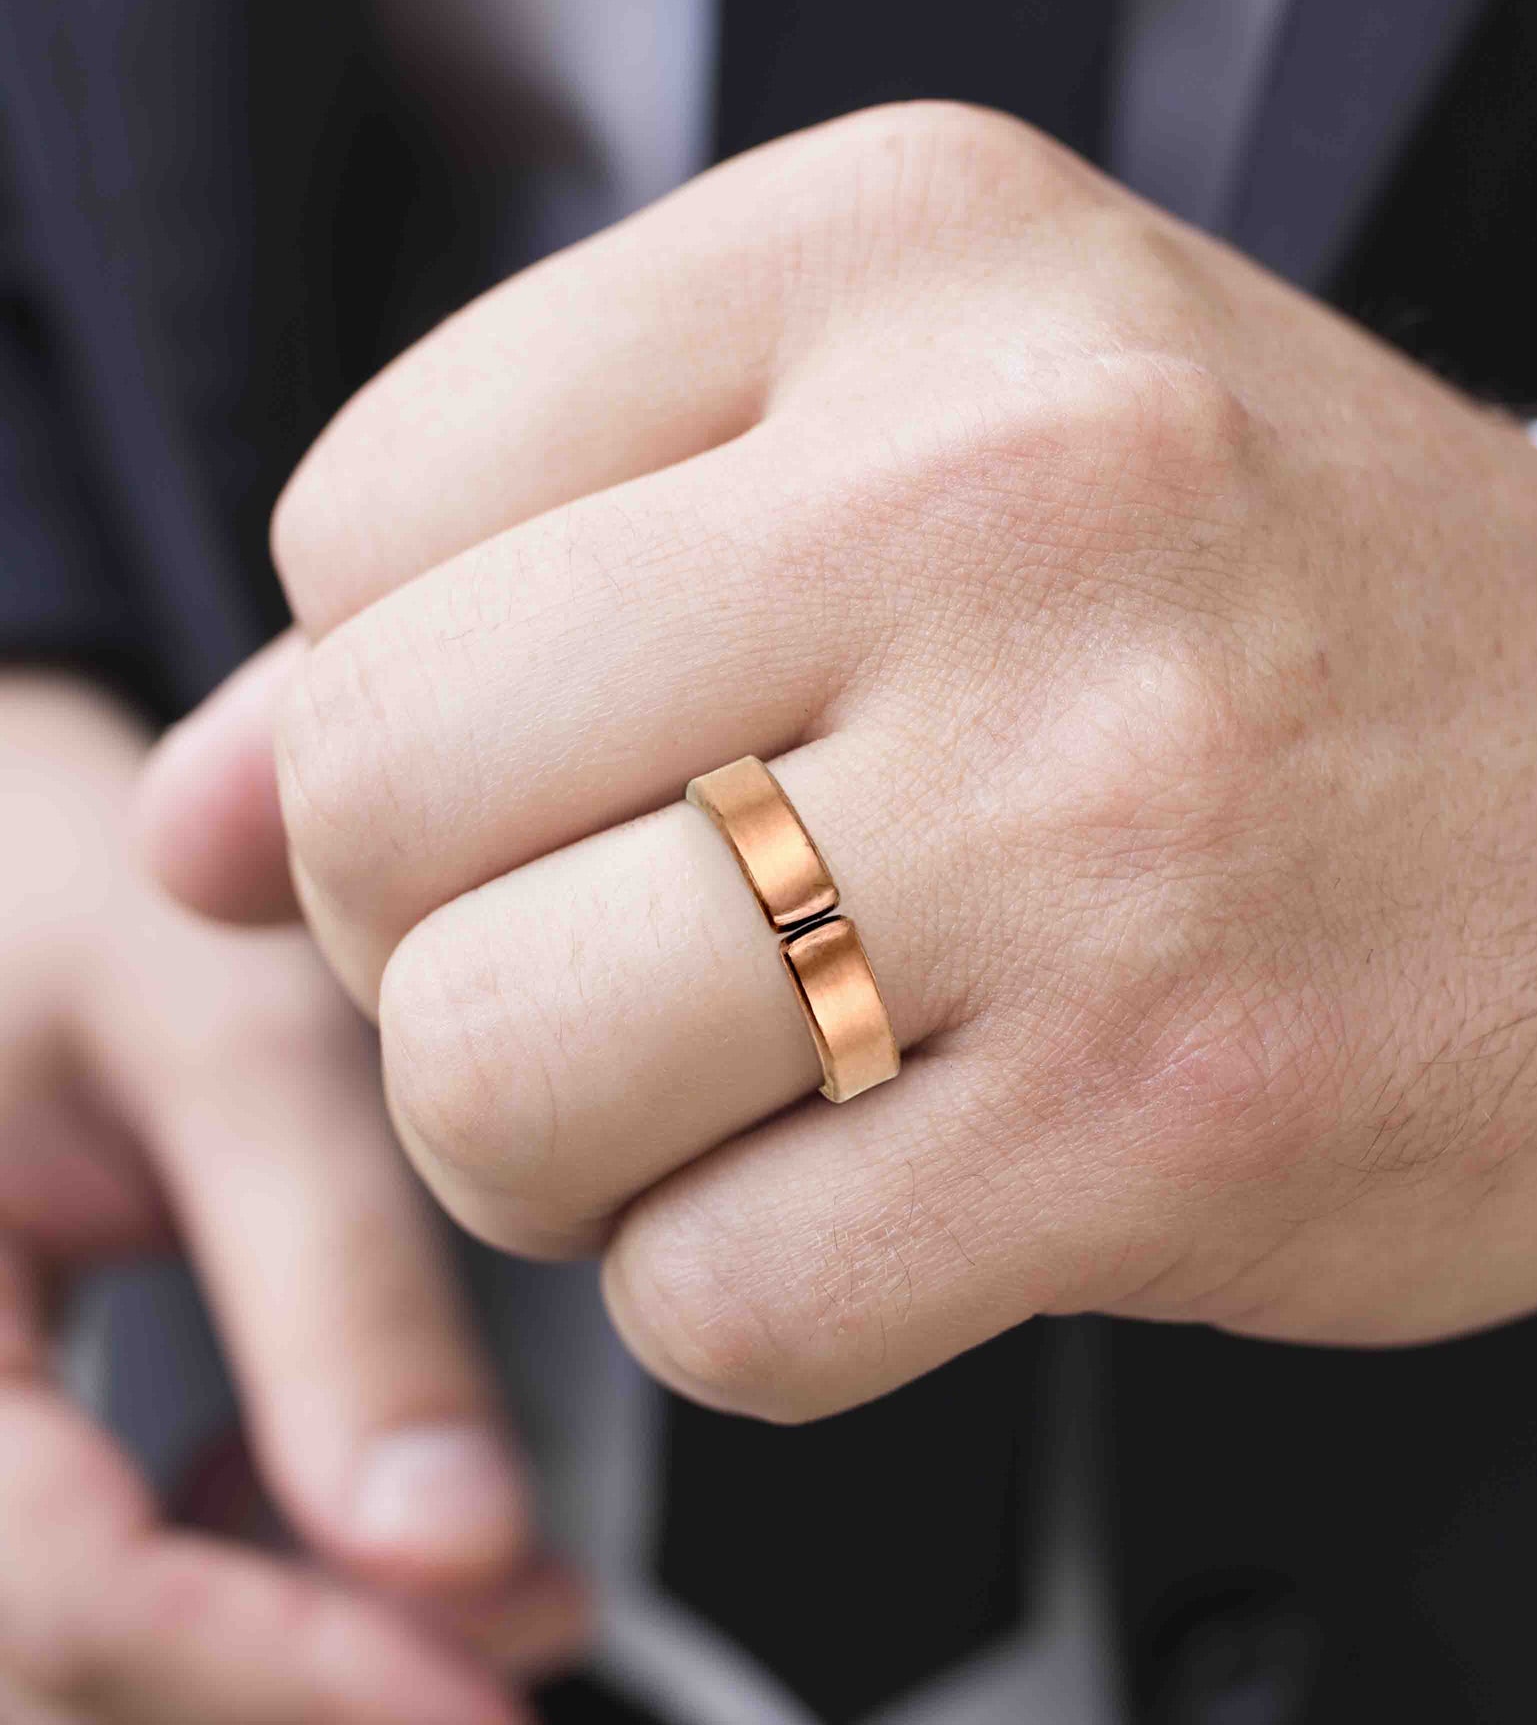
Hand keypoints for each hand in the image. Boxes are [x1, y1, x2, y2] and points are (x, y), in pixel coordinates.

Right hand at [0, 676, 583, 1722]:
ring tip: (477, 1587)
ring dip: (263, 1662)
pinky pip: (59, 1587)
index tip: (484, 1696)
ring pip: (56, 1657)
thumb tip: (469, 1557)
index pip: (52, 1587)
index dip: (281, 1676)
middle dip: (289, 1685)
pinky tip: (335, 1520)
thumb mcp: (240, 1055)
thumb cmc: (107, 905)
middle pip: (48, 1666)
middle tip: (516, 1640)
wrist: (16, 865)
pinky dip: (214, 1600)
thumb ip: (339, 1299)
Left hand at [141, 104, 1536, 1423]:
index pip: (368, 513)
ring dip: (561, 1133)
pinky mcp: (1168, 1114)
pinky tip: (910, 1177)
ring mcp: (1095, 808)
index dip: (411, 689)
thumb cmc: (1279, 600)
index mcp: (913, 255)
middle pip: (386, 799)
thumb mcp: (914, 441)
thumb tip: (186, 820)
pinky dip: (749, 1284)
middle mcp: (1004, 487)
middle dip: (442, 927)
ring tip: (762, 1062)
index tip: (575, 746)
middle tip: (637, 927)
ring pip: (500, 1077)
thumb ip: (508, 585)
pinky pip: (720, 1301)